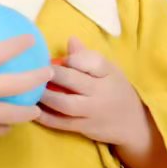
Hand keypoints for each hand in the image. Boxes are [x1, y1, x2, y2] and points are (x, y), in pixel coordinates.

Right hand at [0, 9, 54, 150]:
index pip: (3, 51)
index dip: (20, 43)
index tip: (31, 38)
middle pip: (19, 83)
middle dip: (38, 77)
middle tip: (49, 72)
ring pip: (15, 113)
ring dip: (29, 111)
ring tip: (36, 108)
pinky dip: (7, 126)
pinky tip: (10, 123)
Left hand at [35, 37, 153, 151]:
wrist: (134, 122)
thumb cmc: (116, 90)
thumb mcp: (109, 71)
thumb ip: (88, 57)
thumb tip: (70, 39)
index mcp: (109, 72)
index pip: (90, 60)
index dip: (71, 59)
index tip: (59, 59)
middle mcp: (102, 91)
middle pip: (73, 81)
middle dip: (52, 75)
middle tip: (36, 71)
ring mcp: (93, 111)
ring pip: (65, 104)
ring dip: (46, 96)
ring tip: (32, 90)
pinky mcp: (85, 128)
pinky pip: (62, 123)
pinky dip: (46, 117)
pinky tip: (33, 111)